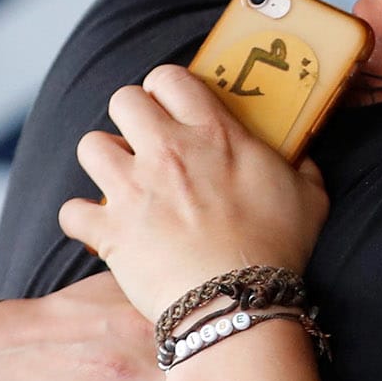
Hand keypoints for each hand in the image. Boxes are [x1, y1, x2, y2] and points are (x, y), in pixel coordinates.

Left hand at [58, 64, 330, 323]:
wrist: (237, 303)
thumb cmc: (278, 251)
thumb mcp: (309, 198)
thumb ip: (302, 168)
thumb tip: (300, 158)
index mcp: (213, 134)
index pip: (170, 77)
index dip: (166, 88)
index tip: (173, 107)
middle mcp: (166, 152)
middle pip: (122, 99)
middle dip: (131, 116)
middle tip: (146, 142)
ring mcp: (133, 190)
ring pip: (90, 146)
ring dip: (104, 162)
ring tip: (121, 182)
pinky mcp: (110, 231)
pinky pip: (72, 212)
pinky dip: (83, 222)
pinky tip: (102, 230)